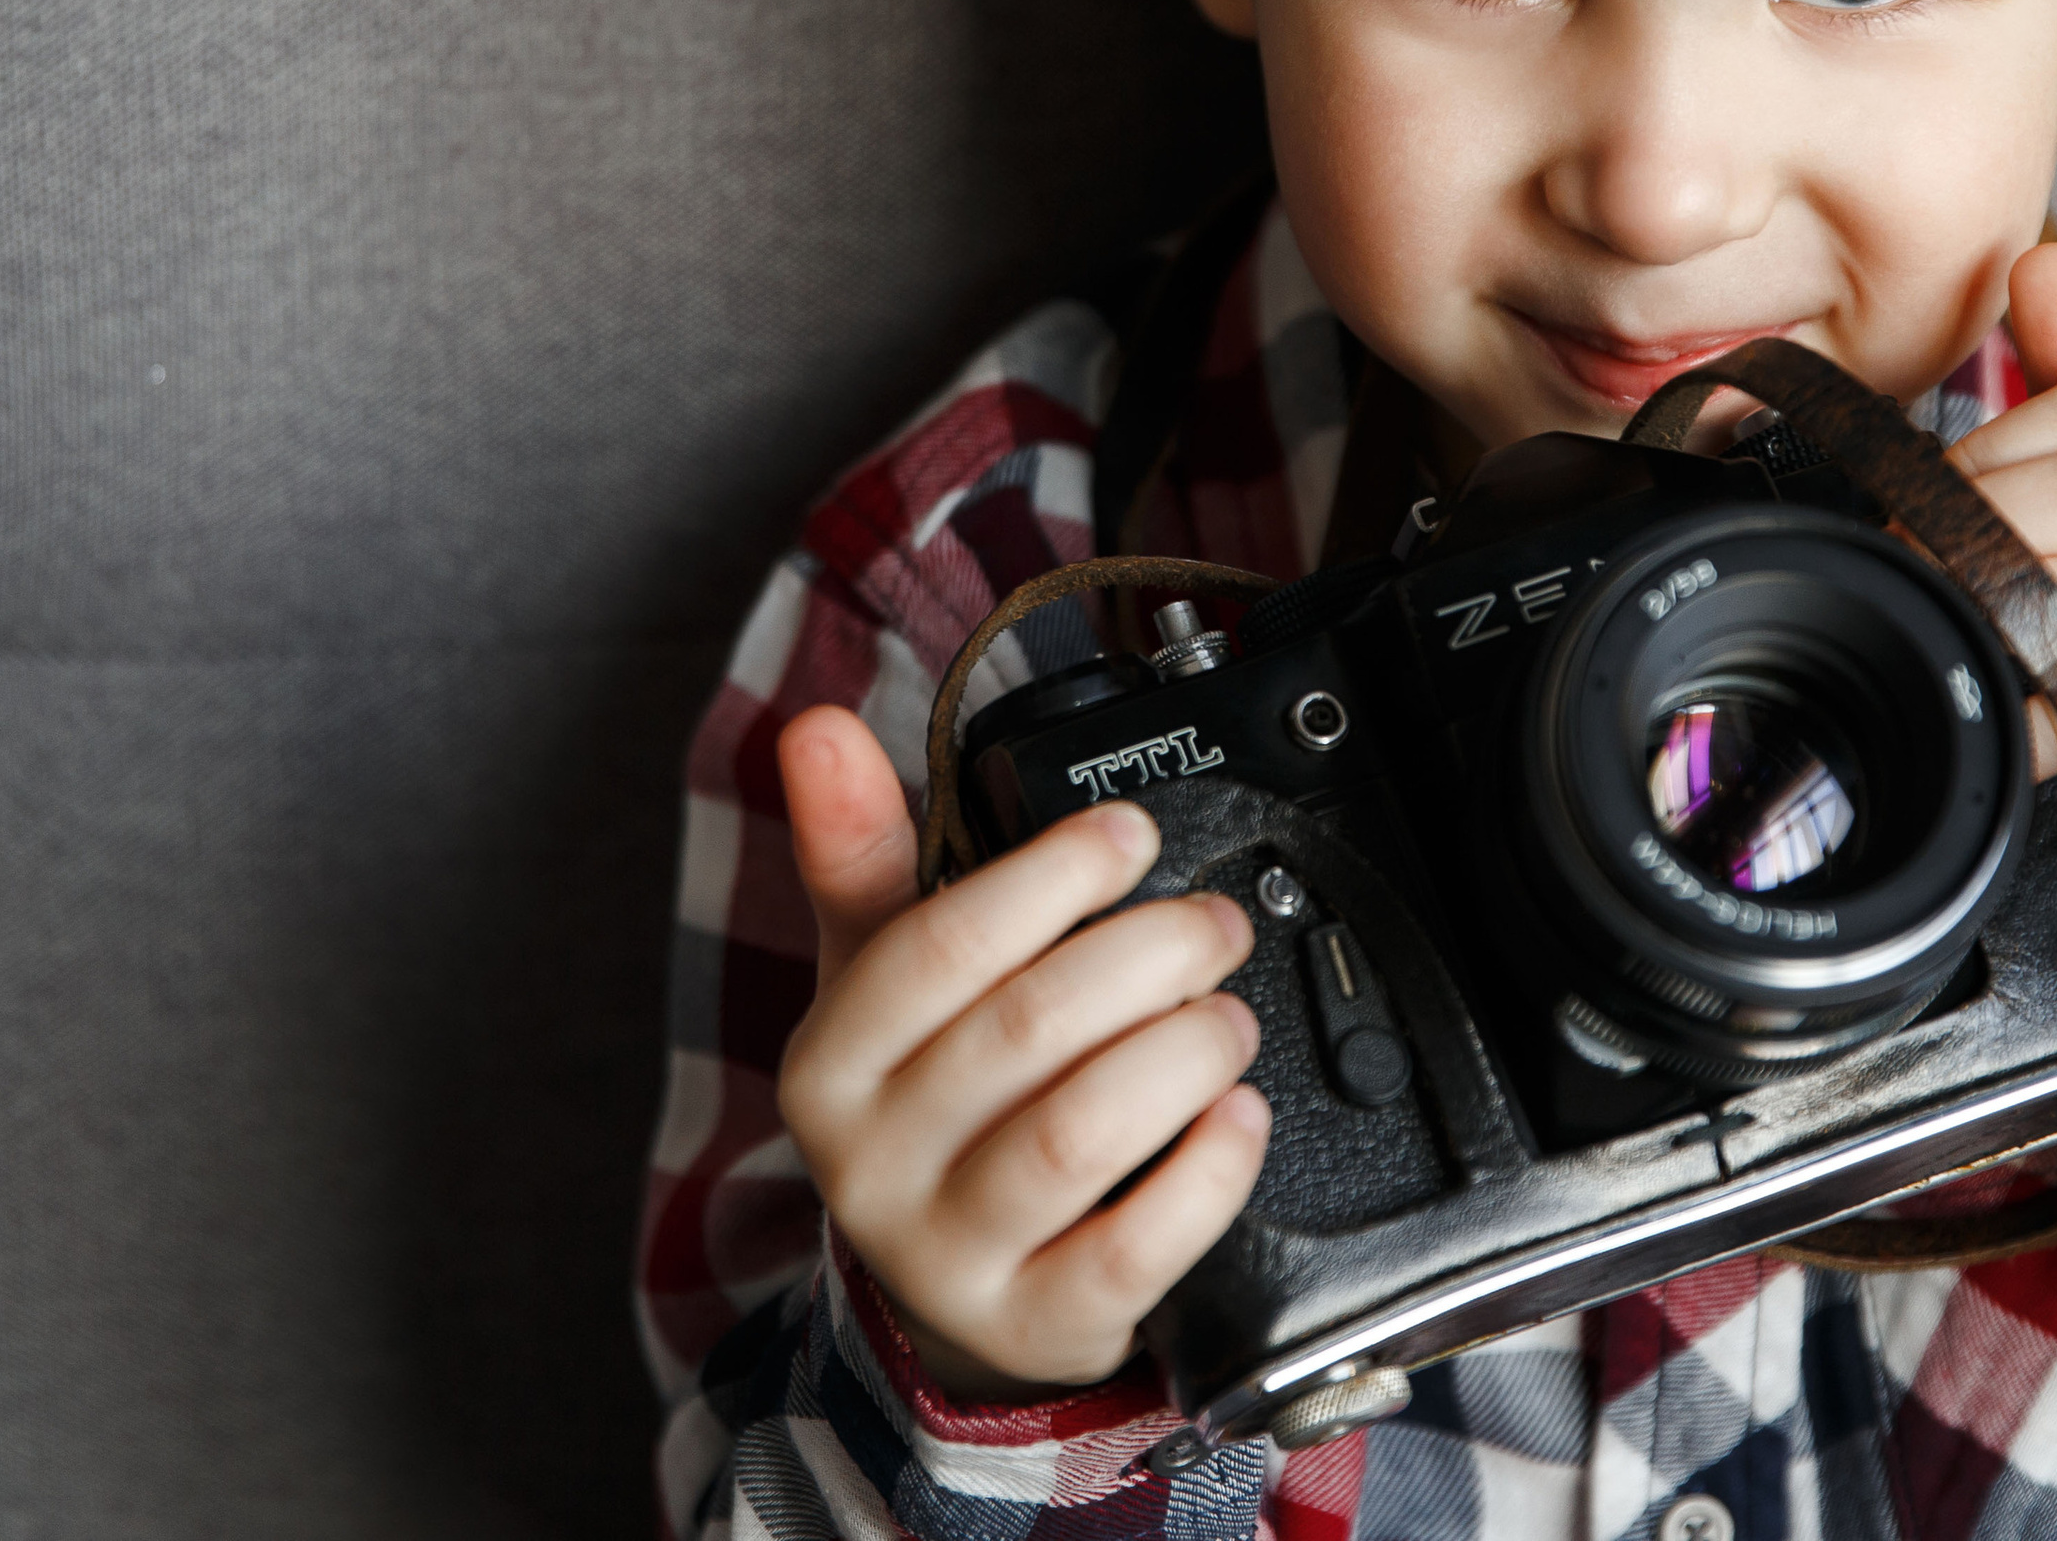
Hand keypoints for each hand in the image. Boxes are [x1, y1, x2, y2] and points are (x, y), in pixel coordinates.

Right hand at [772, 704, 1269, 1399]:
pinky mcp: (1038, 1328)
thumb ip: (860, 849)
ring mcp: (953, 1256)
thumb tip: (819, 728)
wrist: (950, 1285)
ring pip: (1079, 1135)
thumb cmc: (926, 1097)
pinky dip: (1204, 1174)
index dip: (1050, 876)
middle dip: (1147, 954)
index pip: (936, 947)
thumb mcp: (878, 979)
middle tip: (1212, 922)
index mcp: (831, 1063)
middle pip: (1027, 1030)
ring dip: (1181, 1052)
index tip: (1129, 833)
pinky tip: (1237, 1117)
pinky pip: (1131, 1253)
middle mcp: (875, 1165)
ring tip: (1228, 1014)